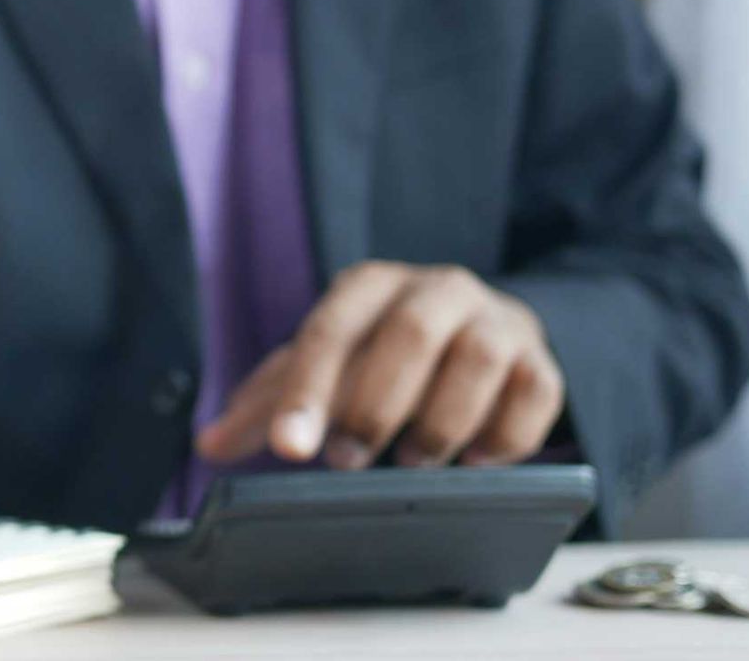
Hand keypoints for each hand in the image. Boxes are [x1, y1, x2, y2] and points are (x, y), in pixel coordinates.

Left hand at [197, 261, 563, 469]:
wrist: (480, 333)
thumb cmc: (384, 354)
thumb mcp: (325, 368)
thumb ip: (269, 404)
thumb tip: (208, 445)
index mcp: (370, 286)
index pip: (330, 331)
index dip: (307, 392)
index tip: (290, 449)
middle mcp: (437, 289)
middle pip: (409, 334)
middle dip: (375, 405)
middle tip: (348, 461)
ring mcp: (496, 322)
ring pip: (477, 359)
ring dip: (441, 420)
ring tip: (414, 462)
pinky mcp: (540, 360)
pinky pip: (535, 392)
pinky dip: (505, 435)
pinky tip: (475, 461)